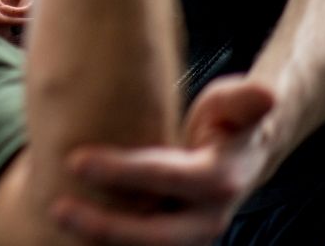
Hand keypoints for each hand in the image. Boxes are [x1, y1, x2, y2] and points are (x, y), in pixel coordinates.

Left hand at [53, 76, 275, 244]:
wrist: (241, 159)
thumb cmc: (227, 123)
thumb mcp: (234, 106)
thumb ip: (242, 101)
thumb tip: (267, 94)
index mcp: (218, 180)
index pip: (165, 177)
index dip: (121, 172)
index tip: (75, 159)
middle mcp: (205, 219)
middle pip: (154, 234)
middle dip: (105, 226)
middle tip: (58, 207)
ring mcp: (188, 236)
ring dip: (103, 243)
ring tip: (57, 219)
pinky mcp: (171, 242)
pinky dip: (108, 245)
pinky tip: (70, 235)